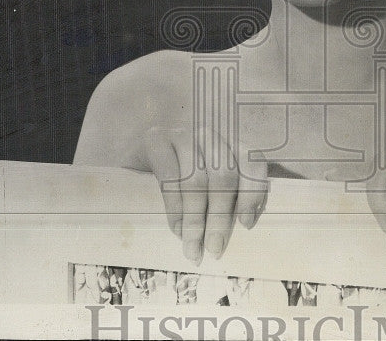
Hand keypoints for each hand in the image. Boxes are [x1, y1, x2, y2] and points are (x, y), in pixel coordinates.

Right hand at [145, 126, 268, 263]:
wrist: (132, 155)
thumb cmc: (178, 178)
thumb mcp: (207, 184)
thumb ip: (224, 198)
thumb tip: (241, 234)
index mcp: (229, 145)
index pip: (252, 162)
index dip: (253, 193)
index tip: (246, 225)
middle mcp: (209, 136)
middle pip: (224, 176)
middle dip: (220, 217)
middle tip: (214, 249)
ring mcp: (182, 135)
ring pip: (197, 179)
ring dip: (196, 219)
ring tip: (193, 248)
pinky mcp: (155, 140)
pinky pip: (170, 178)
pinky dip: (175, 209)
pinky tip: (177, 229)